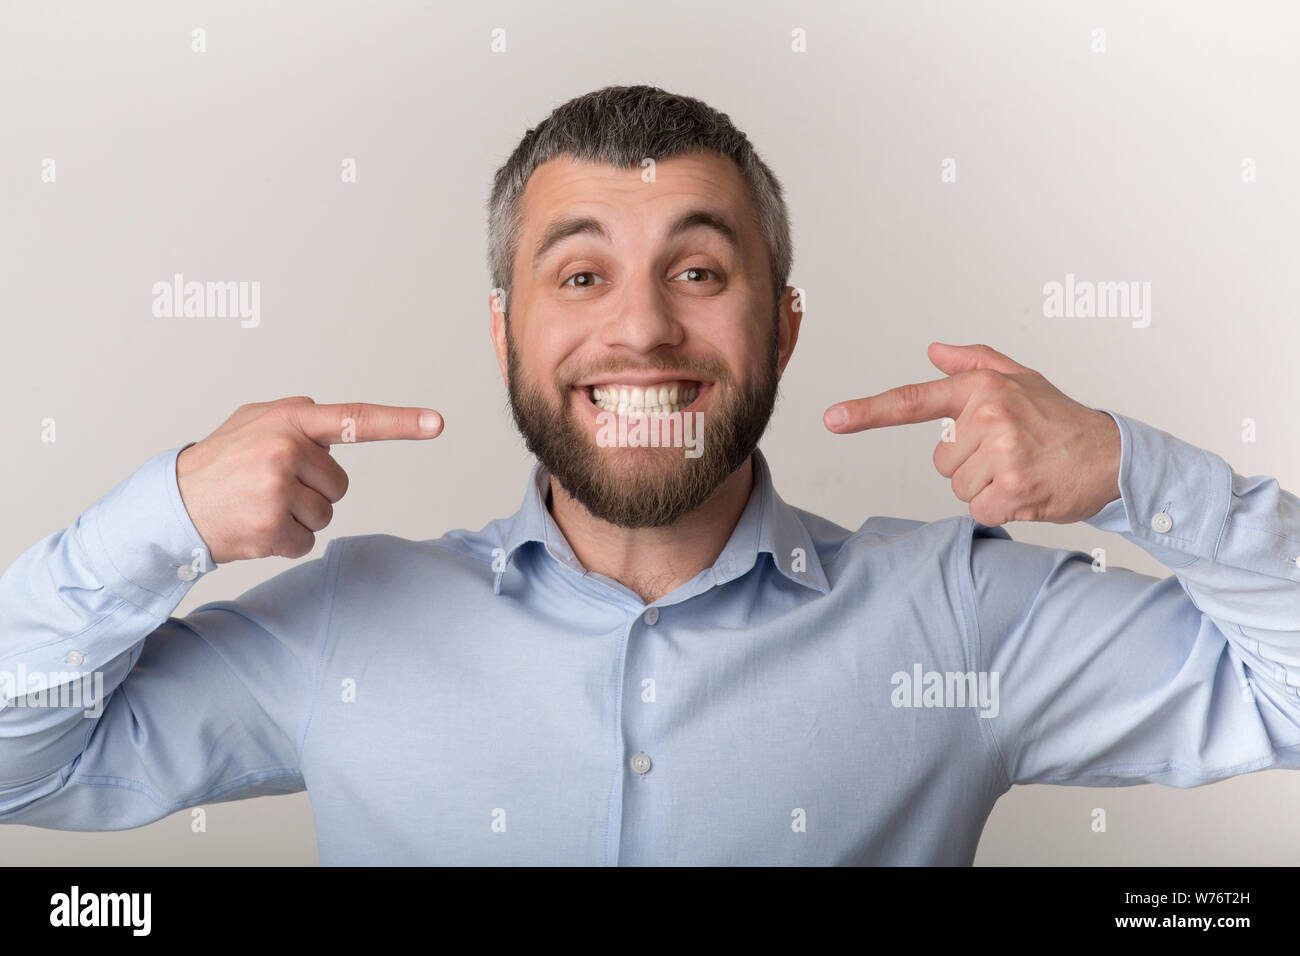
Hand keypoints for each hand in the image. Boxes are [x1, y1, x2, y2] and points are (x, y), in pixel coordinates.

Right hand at [176, 397, 443, 562]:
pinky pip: (306, 542)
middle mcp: (286, 450)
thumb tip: (339, 422)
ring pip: (325, 515)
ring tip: (258, 506)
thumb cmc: (218, 463)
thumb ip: (297, 415)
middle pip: (339, 485)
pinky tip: (254, 527)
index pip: (354, 420)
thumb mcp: (251, 420)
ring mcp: (278, 490)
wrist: (169, 505)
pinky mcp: (272, 527)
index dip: (400, 422)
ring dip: (298, 518)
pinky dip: (285, 542)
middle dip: (312, 491)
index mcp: (288, 420)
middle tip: (270, 487)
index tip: (437, 423)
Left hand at [824, 343, 1119, 525]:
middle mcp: (988, 416)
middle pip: (941, 461)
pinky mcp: (1011, 488)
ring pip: (958, 487)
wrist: (1115, 457)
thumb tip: (934, 350)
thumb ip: (974, 364)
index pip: (913, 401)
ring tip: (1023, 469)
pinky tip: (1028, 490)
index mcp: (982, 388)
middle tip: (1012, 453)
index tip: (832, 419)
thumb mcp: (1022, 379)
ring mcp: (1000, 453)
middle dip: (971, 464)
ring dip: (986, 486)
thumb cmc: (1063, 420)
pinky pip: (978, 510)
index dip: (868, 412)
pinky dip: (999, 508)